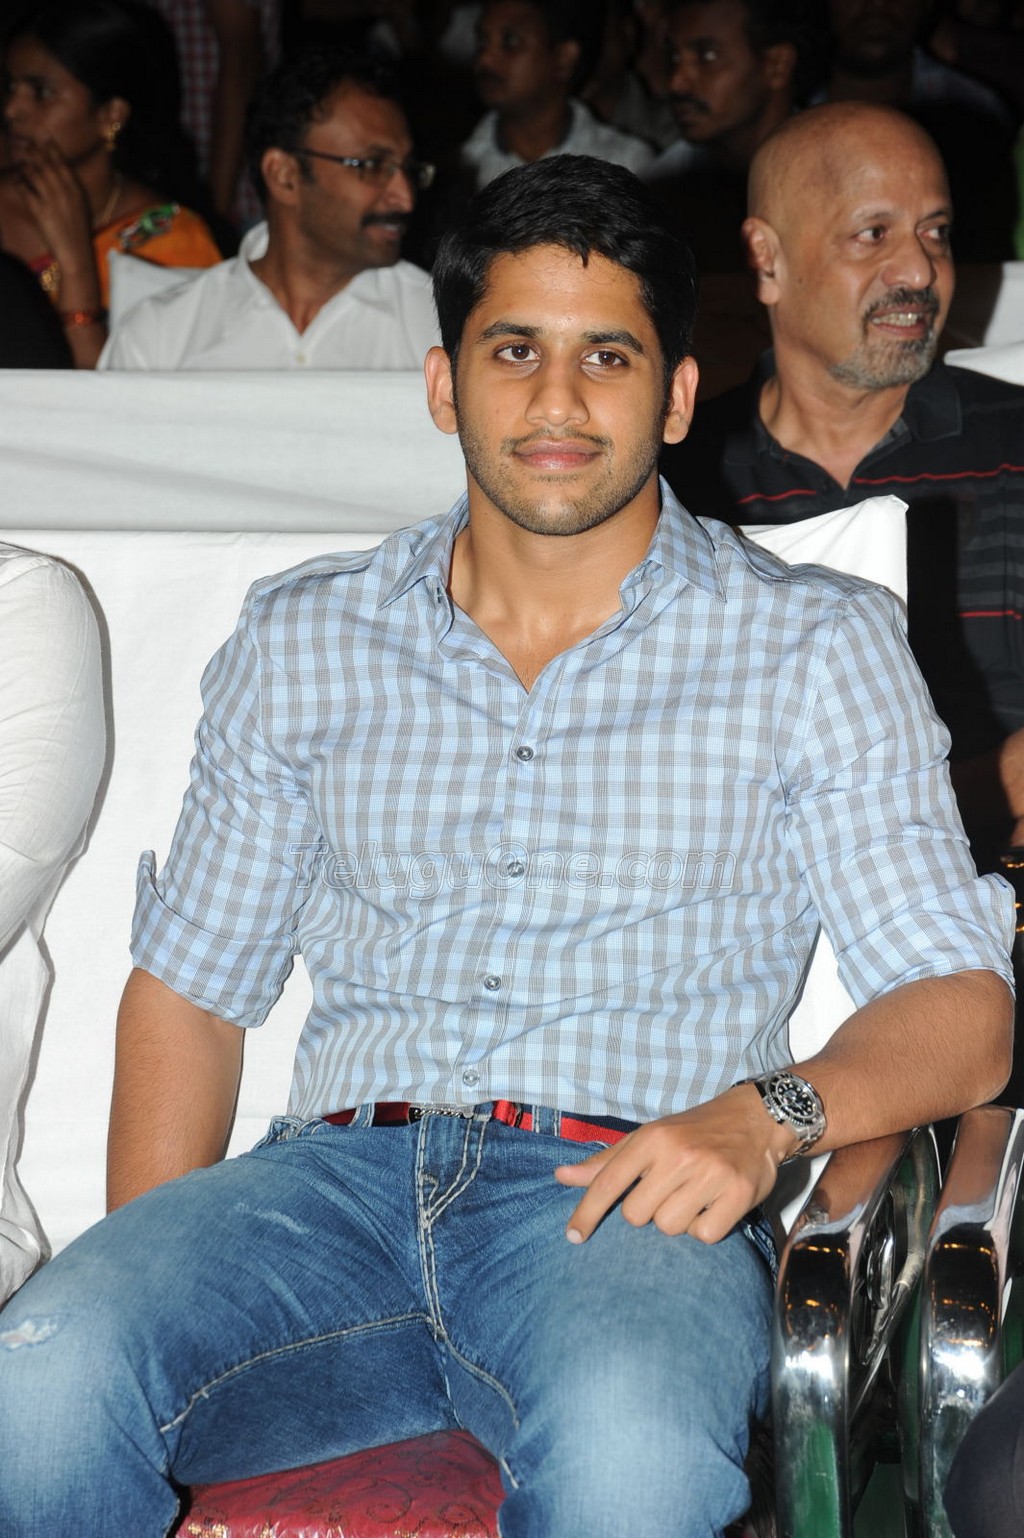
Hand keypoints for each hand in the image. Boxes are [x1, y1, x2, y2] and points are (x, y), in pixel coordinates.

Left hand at [14, 140, 94, 270]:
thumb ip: (72, 194)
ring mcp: (52, 201)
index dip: (53, 151)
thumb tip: (62, 181)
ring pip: (36, 175)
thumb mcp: (81, 209)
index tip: (46, 140)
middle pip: (48, 166)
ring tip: (22, 161)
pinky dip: (21, 184)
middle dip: (37, 153)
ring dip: (27, 166)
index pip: (63, 165)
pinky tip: (17, 180)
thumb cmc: (79, 234)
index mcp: (77, 191)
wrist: (76, 253)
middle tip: (29, 145)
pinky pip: (26, 191)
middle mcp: (64, 192)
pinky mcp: (40, 211)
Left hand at [554, 1084, 793, 1244]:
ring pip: (669, 1228)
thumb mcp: (648, 1137)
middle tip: (667, 1191)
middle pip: (636, 1215)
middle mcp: (679, 1154)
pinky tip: (712, 1206)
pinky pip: (703, 1235)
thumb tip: (561, 1176)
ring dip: (677, 1220)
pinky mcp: (739, 1193)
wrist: (756, 1118)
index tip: (573, 1236)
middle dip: (646, 1211)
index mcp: (653, 1138)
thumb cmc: (693, 1131)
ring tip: (692, 1197)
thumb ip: (607, 1162)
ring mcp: (711, 1174)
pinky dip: (704, 1228)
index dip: (587, 1212)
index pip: (608, 1182)